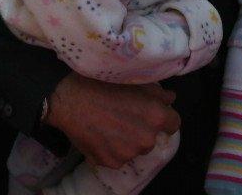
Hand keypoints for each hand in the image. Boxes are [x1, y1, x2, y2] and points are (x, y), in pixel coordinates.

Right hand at [44, 72, 180, 168]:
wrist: (68, 99)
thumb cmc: (100, 83)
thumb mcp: (132, 79)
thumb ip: (156, 91)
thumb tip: (170, 98)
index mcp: (155, 116)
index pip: (173, 123)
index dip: (163, 116)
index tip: (150, 112)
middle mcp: (146, 139)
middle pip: (152, 137)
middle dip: (142, 129)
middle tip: (124, 116)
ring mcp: (128, 153)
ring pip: (134, 148)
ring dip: (127, 140)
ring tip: (109, 124)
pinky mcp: (110, 162)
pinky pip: (117, 156)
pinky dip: (111, 148)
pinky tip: (99, 134)